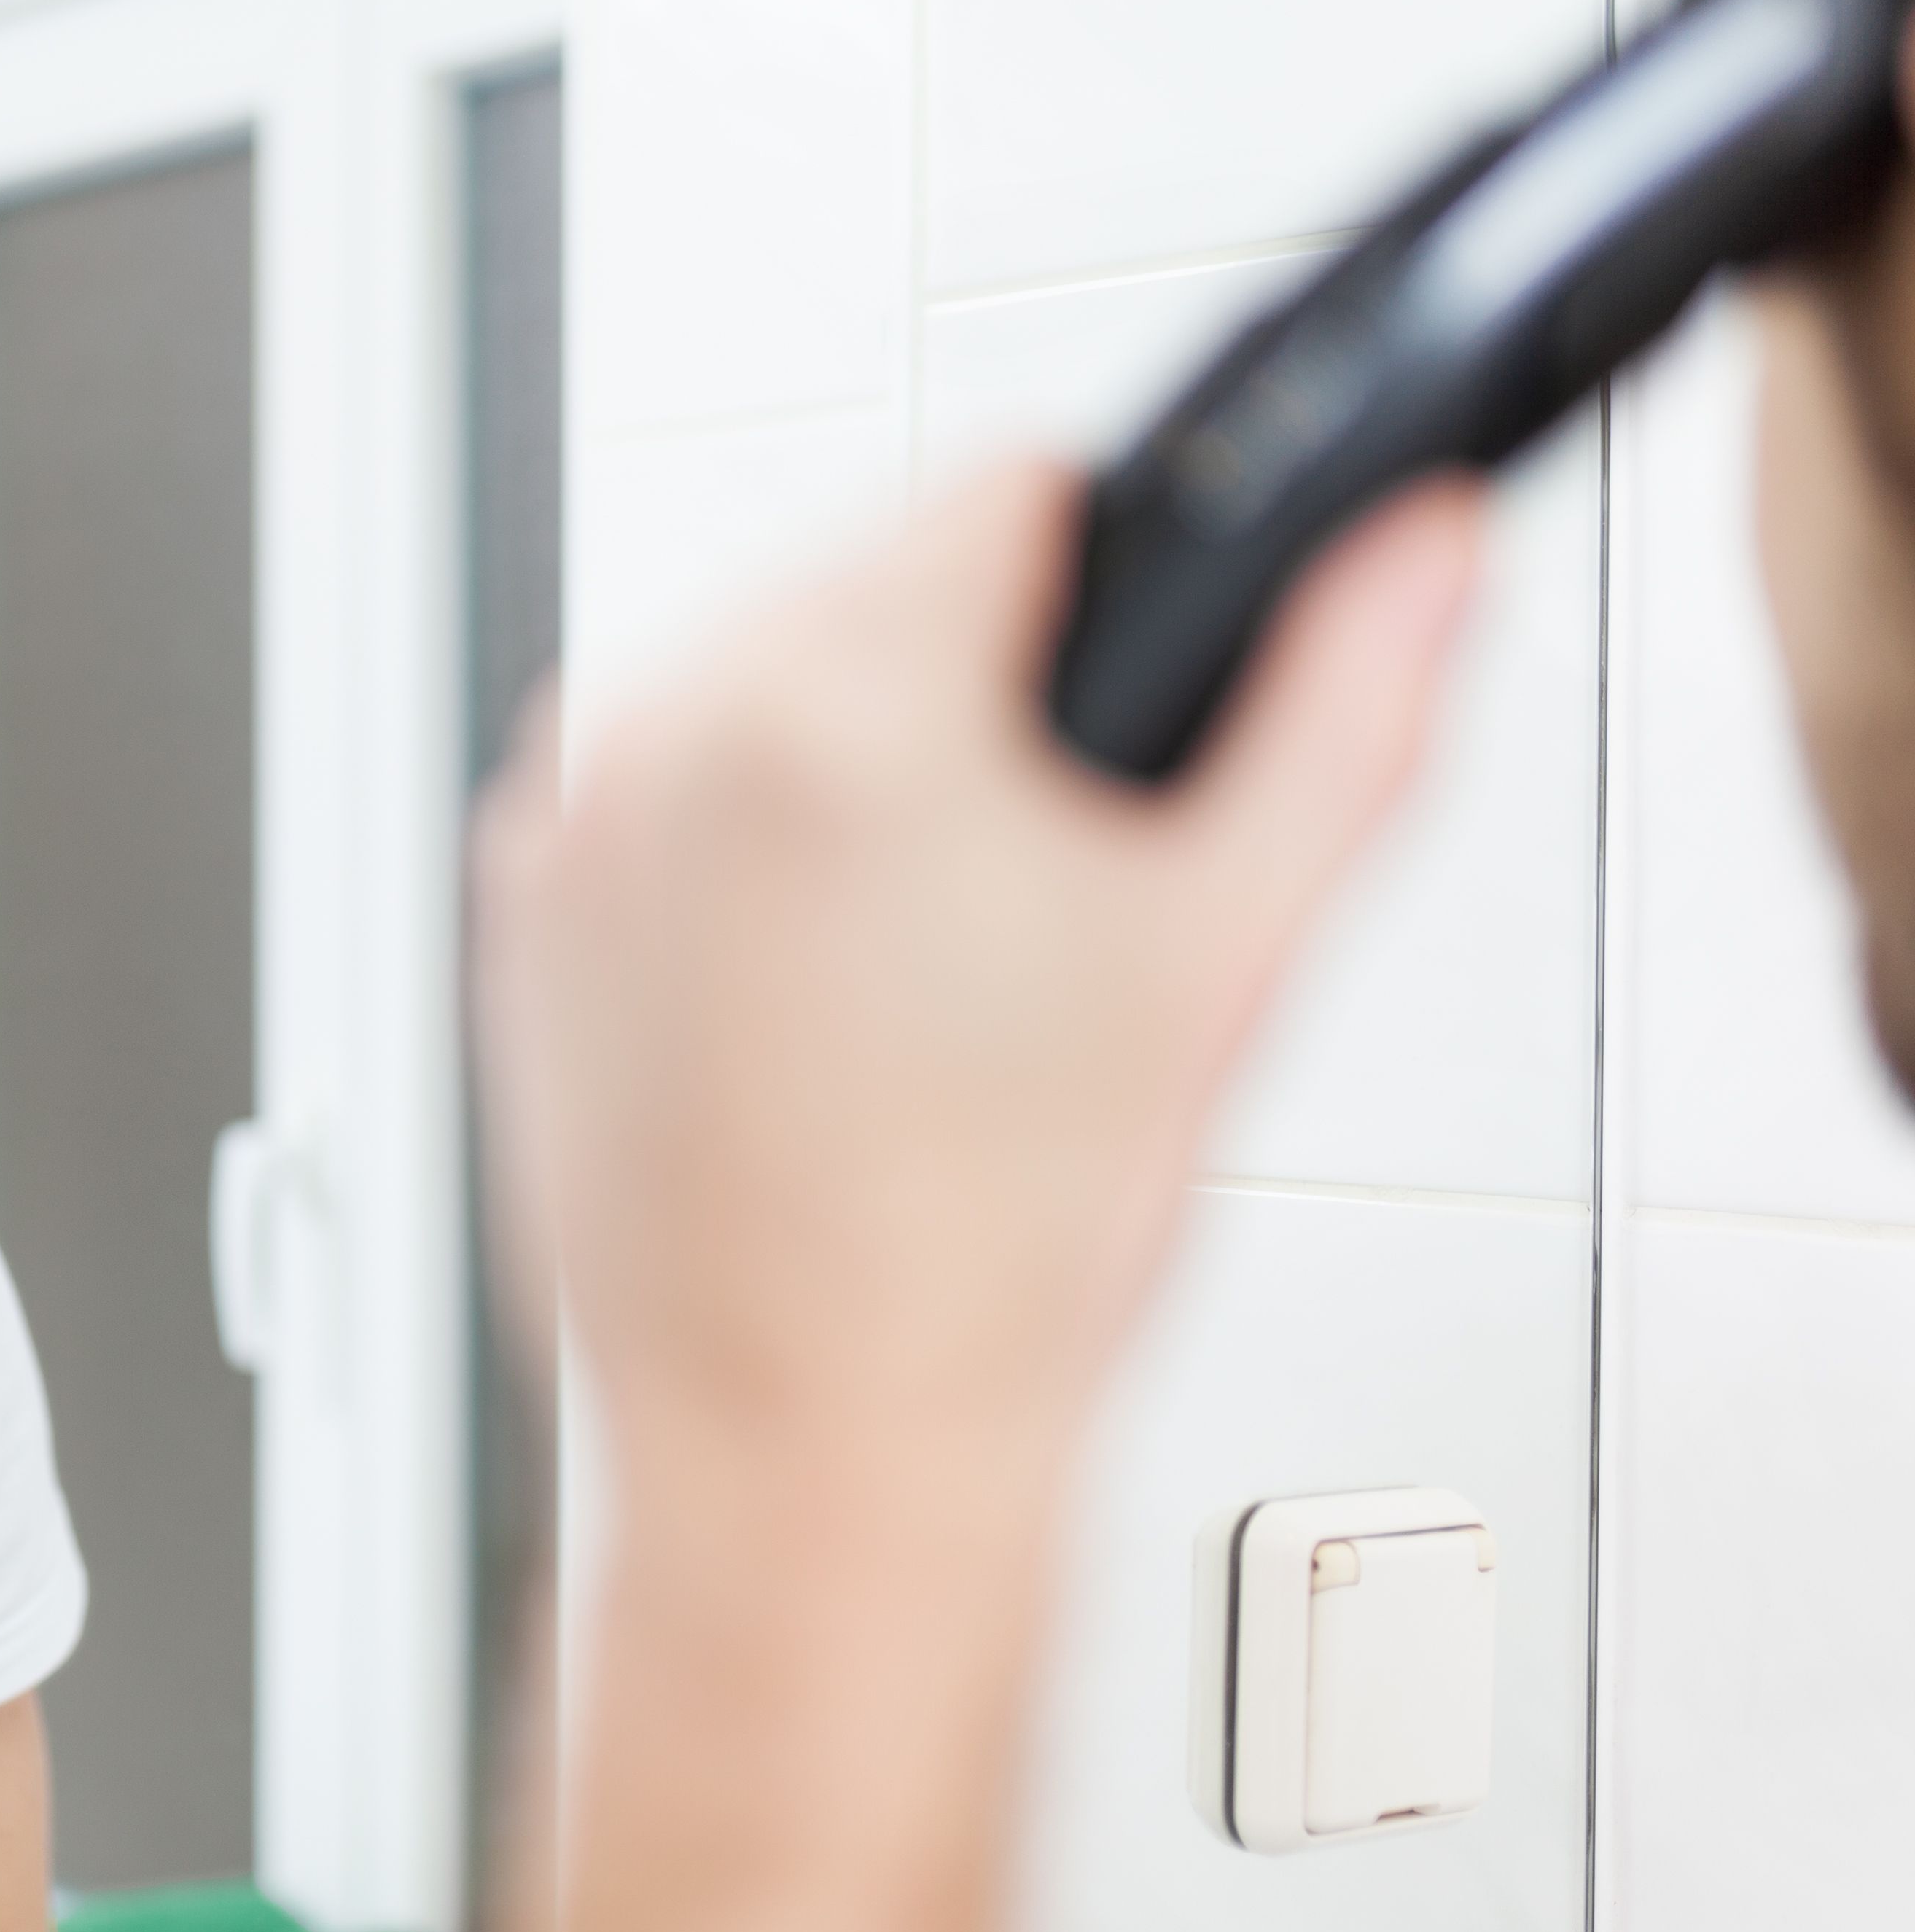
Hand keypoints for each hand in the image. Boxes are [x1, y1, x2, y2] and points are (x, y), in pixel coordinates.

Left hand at [469, 459, 1480, 1518]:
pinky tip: (820, 988)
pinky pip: (662, 783)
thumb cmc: (986, 1256)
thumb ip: (1343, 709)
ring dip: (860, 753)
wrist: (811, 1448)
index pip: (1010, 483)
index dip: (1115, 585)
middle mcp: (664, 734)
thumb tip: (1411, 548)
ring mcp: (570, 823)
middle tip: (1043, 885)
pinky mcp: (521, 906)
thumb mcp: (1223, 952)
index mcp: (832, 705)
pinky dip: (744, 838)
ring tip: (934, 955)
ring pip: (767, 674)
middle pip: (879, 572)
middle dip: (983, 686)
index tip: (1129, 714)